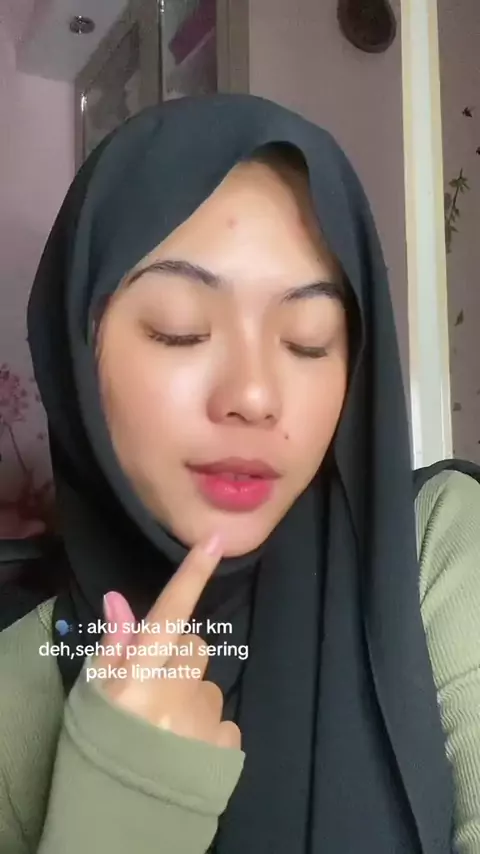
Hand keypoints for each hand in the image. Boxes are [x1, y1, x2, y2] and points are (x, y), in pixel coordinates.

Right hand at [92, 535, 240, 749]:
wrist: (120, 824)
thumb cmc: (96, 752)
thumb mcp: (92, 698)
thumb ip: (112, 648)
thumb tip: (121, 602)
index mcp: (137, 675)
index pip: (169, 613)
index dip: (192, 575)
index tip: (217, 540)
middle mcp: (174, 691)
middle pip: (195, 648)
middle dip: (180, 660)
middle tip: (154, 691)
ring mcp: (204, 720)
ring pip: (209, 685)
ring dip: (191, 698)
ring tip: (166, 732)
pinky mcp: (225, 747)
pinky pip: (223, 720)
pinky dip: (207, 730)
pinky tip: (185, 752)